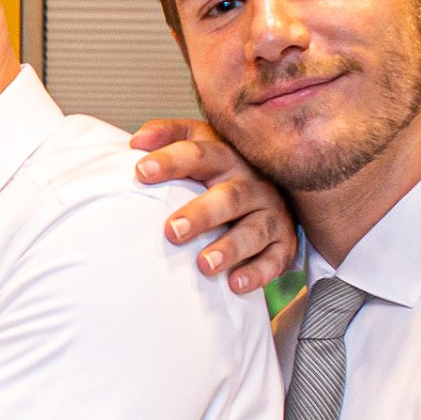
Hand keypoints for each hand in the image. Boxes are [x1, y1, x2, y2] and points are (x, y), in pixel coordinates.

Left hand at [129, 118, 297, 295]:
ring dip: (230, 248)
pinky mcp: (283, 242)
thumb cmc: (222, 168)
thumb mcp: (199, 142)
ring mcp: (271, 213)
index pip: (198, 154)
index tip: (142, 171)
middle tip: (173, 230)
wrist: (273, 186)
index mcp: (226, 156)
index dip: (171, 161)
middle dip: (202, 214)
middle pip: (229, 197)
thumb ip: (168, 135)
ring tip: (205, 264)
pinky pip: (275, 259)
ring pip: (254, 230)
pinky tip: (236, 284)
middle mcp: (252, 183)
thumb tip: (137, 141)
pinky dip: (257, 272)